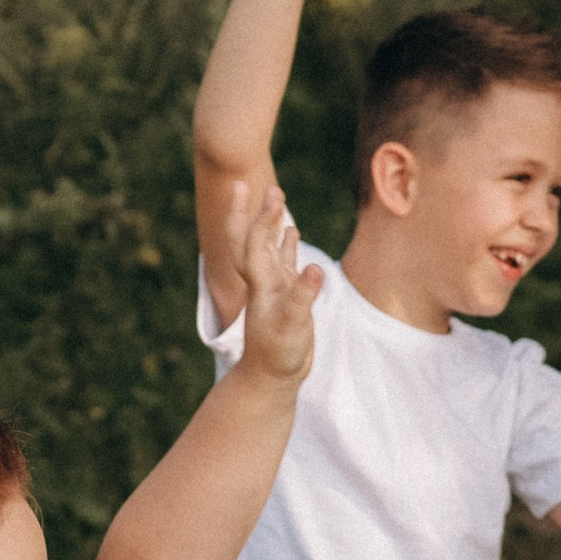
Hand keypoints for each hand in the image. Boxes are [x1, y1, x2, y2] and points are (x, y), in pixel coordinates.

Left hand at [230, 181, 322, 394]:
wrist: (271, 377)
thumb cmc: (279, 355)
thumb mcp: (293, 327)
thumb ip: (303, 296)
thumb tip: (314, 266)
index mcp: (261, 284)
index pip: (256, 243)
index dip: (260, 219)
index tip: (270, 195)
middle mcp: (263, 280)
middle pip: (252, 238)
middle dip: (249, 211)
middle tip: (246, 182)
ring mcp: (274, 287)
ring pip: (268, 247)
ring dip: (270, 223)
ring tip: (275, 197)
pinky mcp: (285, 296)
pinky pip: (284, 263)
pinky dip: (286, 245)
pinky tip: (291, 233)